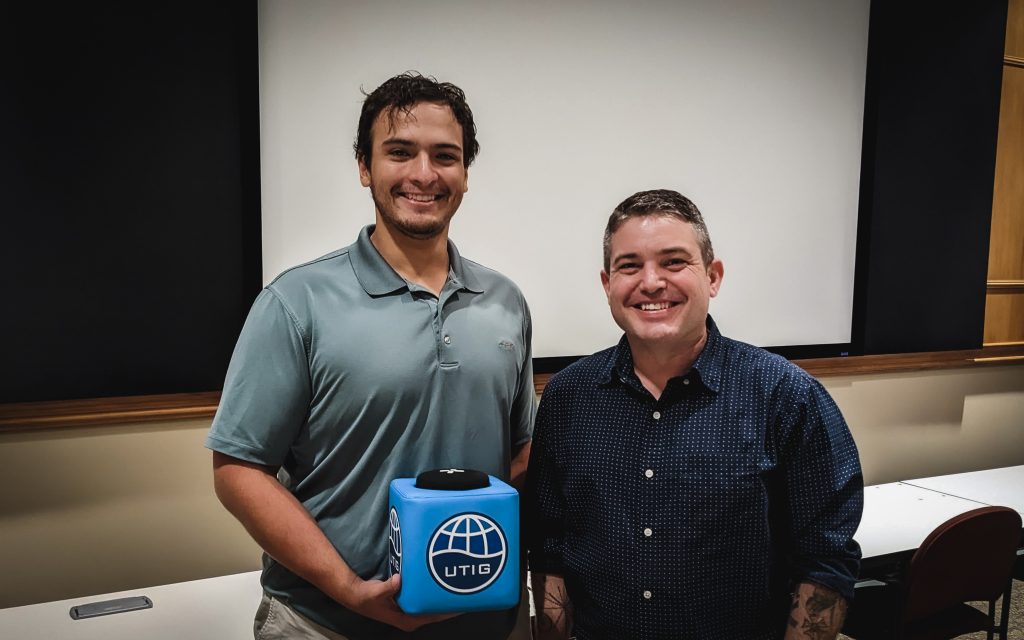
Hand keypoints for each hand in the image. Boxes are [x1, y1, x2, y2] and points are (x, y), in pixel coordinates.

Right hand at [342, 573, 458, 631]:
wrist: (356, 595)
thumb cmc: (367, 598)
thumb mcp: (376, 593)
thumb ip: (388, 588)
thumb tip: (399, 580)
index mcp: (408, 620)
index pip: (433, 616)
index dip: (448, 610)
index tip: (462, 603)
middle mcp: (412, 617)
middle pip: (436, 611)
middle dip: (449, 602)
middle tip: (465, 589)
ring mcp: (411, 610)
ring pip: (431, 605)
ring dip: (442, 597)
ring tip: (457, 585)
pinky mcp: (408, 601)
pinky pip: (425, 598)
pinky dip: (432, 591)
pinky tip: (440, 581)